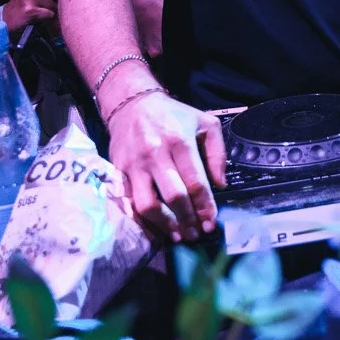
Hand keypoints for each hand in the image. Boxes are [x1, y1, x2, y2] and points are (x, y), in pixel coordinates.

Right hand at [105, 87, 224, 241]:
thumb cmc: (173, 116)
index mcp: (180, 141)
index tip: (210, 222)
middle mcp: (156, 153)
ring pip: (148, 205)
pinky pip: (131, 202)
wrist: (132, 104)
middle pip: (174, 197)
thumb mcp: (204, 123)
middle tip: (196, 233)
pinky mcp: (119, 171)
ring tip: (178, 235)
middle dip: (188, 220)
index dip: (205, 207)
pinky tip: (157, 226)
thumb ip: (217, 153)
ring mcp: (135, 164)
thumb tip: (220, 185)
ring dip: (165, 225)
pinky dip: (145, 219)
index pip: (195, 182)